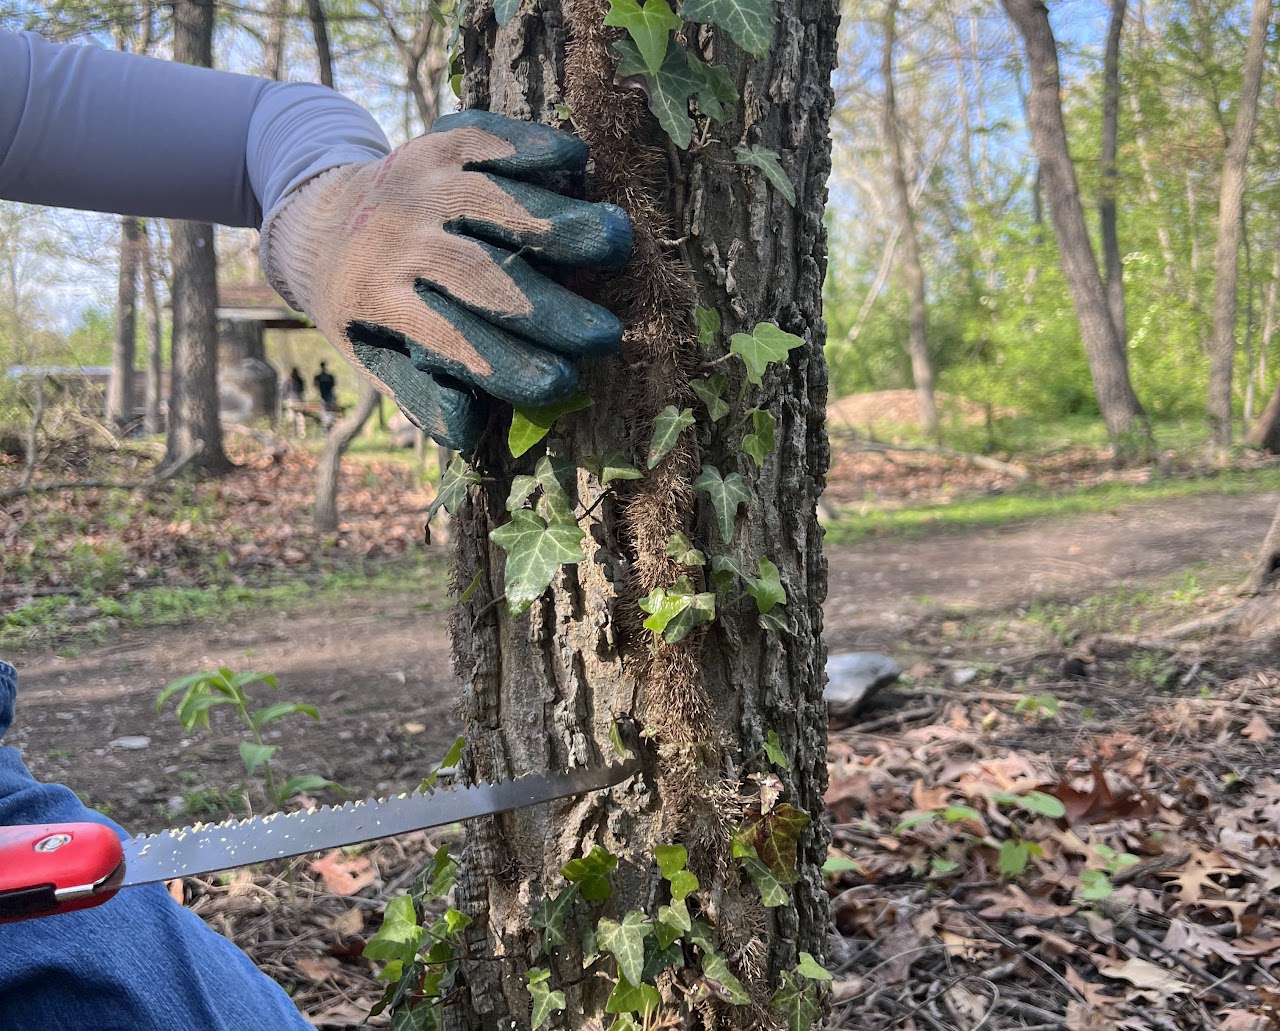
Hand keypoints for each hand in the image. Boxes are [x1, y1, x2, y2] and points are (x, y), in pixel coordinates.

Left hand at [263, 110, 631, 450]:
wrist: (319, 219)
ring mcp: (418, 185)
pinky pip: (487, 141)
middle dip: (546, 308)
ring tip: (617, 241)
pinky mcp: (438, 143)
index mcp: (374, 299)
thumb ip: (418, 392)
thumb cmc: (367, 306)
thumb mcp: (372, 356)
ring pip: (490, 202)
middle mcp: (394, 238)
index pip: (450, 340)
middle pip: (478, 276)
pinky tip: (579, 161)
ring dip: (555, 222)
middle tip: (606, 336)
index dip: (506, 365)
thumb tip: (467, 426)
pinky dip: (531, 146)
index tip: (563, 385)